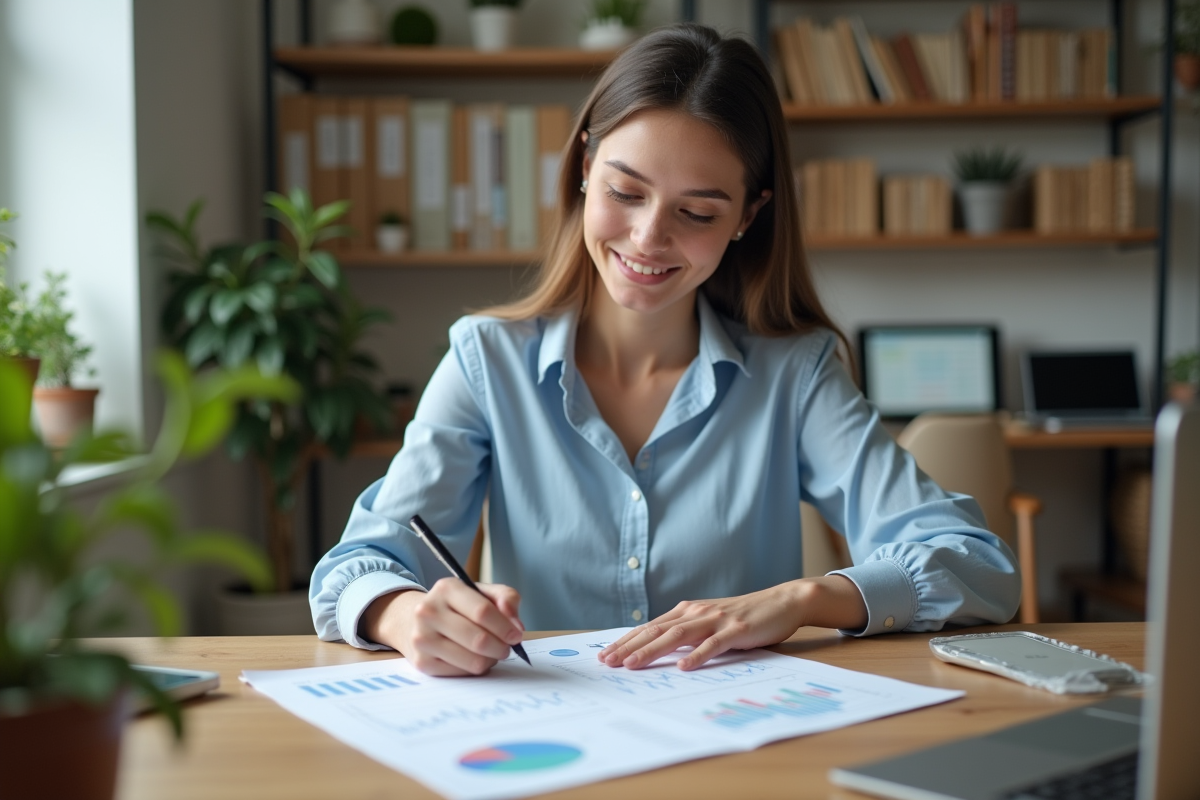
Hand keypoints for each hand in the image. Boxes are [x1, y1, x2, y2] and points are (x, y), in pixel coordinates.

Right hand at [360, 579, 524, 676]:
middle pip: (478, 639)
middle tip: (507, 648)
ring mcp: (422, 639)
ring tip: (491, 653)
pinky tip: (473, 658)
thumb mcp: (480, 592)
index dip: (505, 626)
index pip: (483, 611)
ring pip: (472, 661)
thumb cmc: (456, 606)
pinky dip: (474, 668)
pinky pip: (461, 673)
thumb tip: (516, 625)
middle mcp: (428, 612)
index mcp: (446, 589)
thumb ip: (506, 598)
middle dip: (501, 647)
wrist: (412, 620)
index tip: (517, 635)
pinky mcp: (422, 662)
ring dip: (490, 660)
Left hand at [597, 576, 867, 670]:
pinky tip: (683, 667)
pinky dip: (697, 655)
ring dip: (652, 651)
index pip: (650, 628)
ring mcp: (716, 620)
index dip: (626, 641)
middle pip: (656, 631)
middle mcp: (696, 612)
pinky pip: (713, 644)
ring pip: (677, 636)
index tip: (605, 655)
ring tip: (633, 665)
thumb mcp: (709, 623)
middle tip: (607, 662)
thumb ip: (686, 634)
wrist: (781, 601)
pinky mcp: (736, 630)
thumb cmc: (743, 616)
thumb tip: (657, 650)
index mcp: (687, 612)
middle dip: (629, 647)